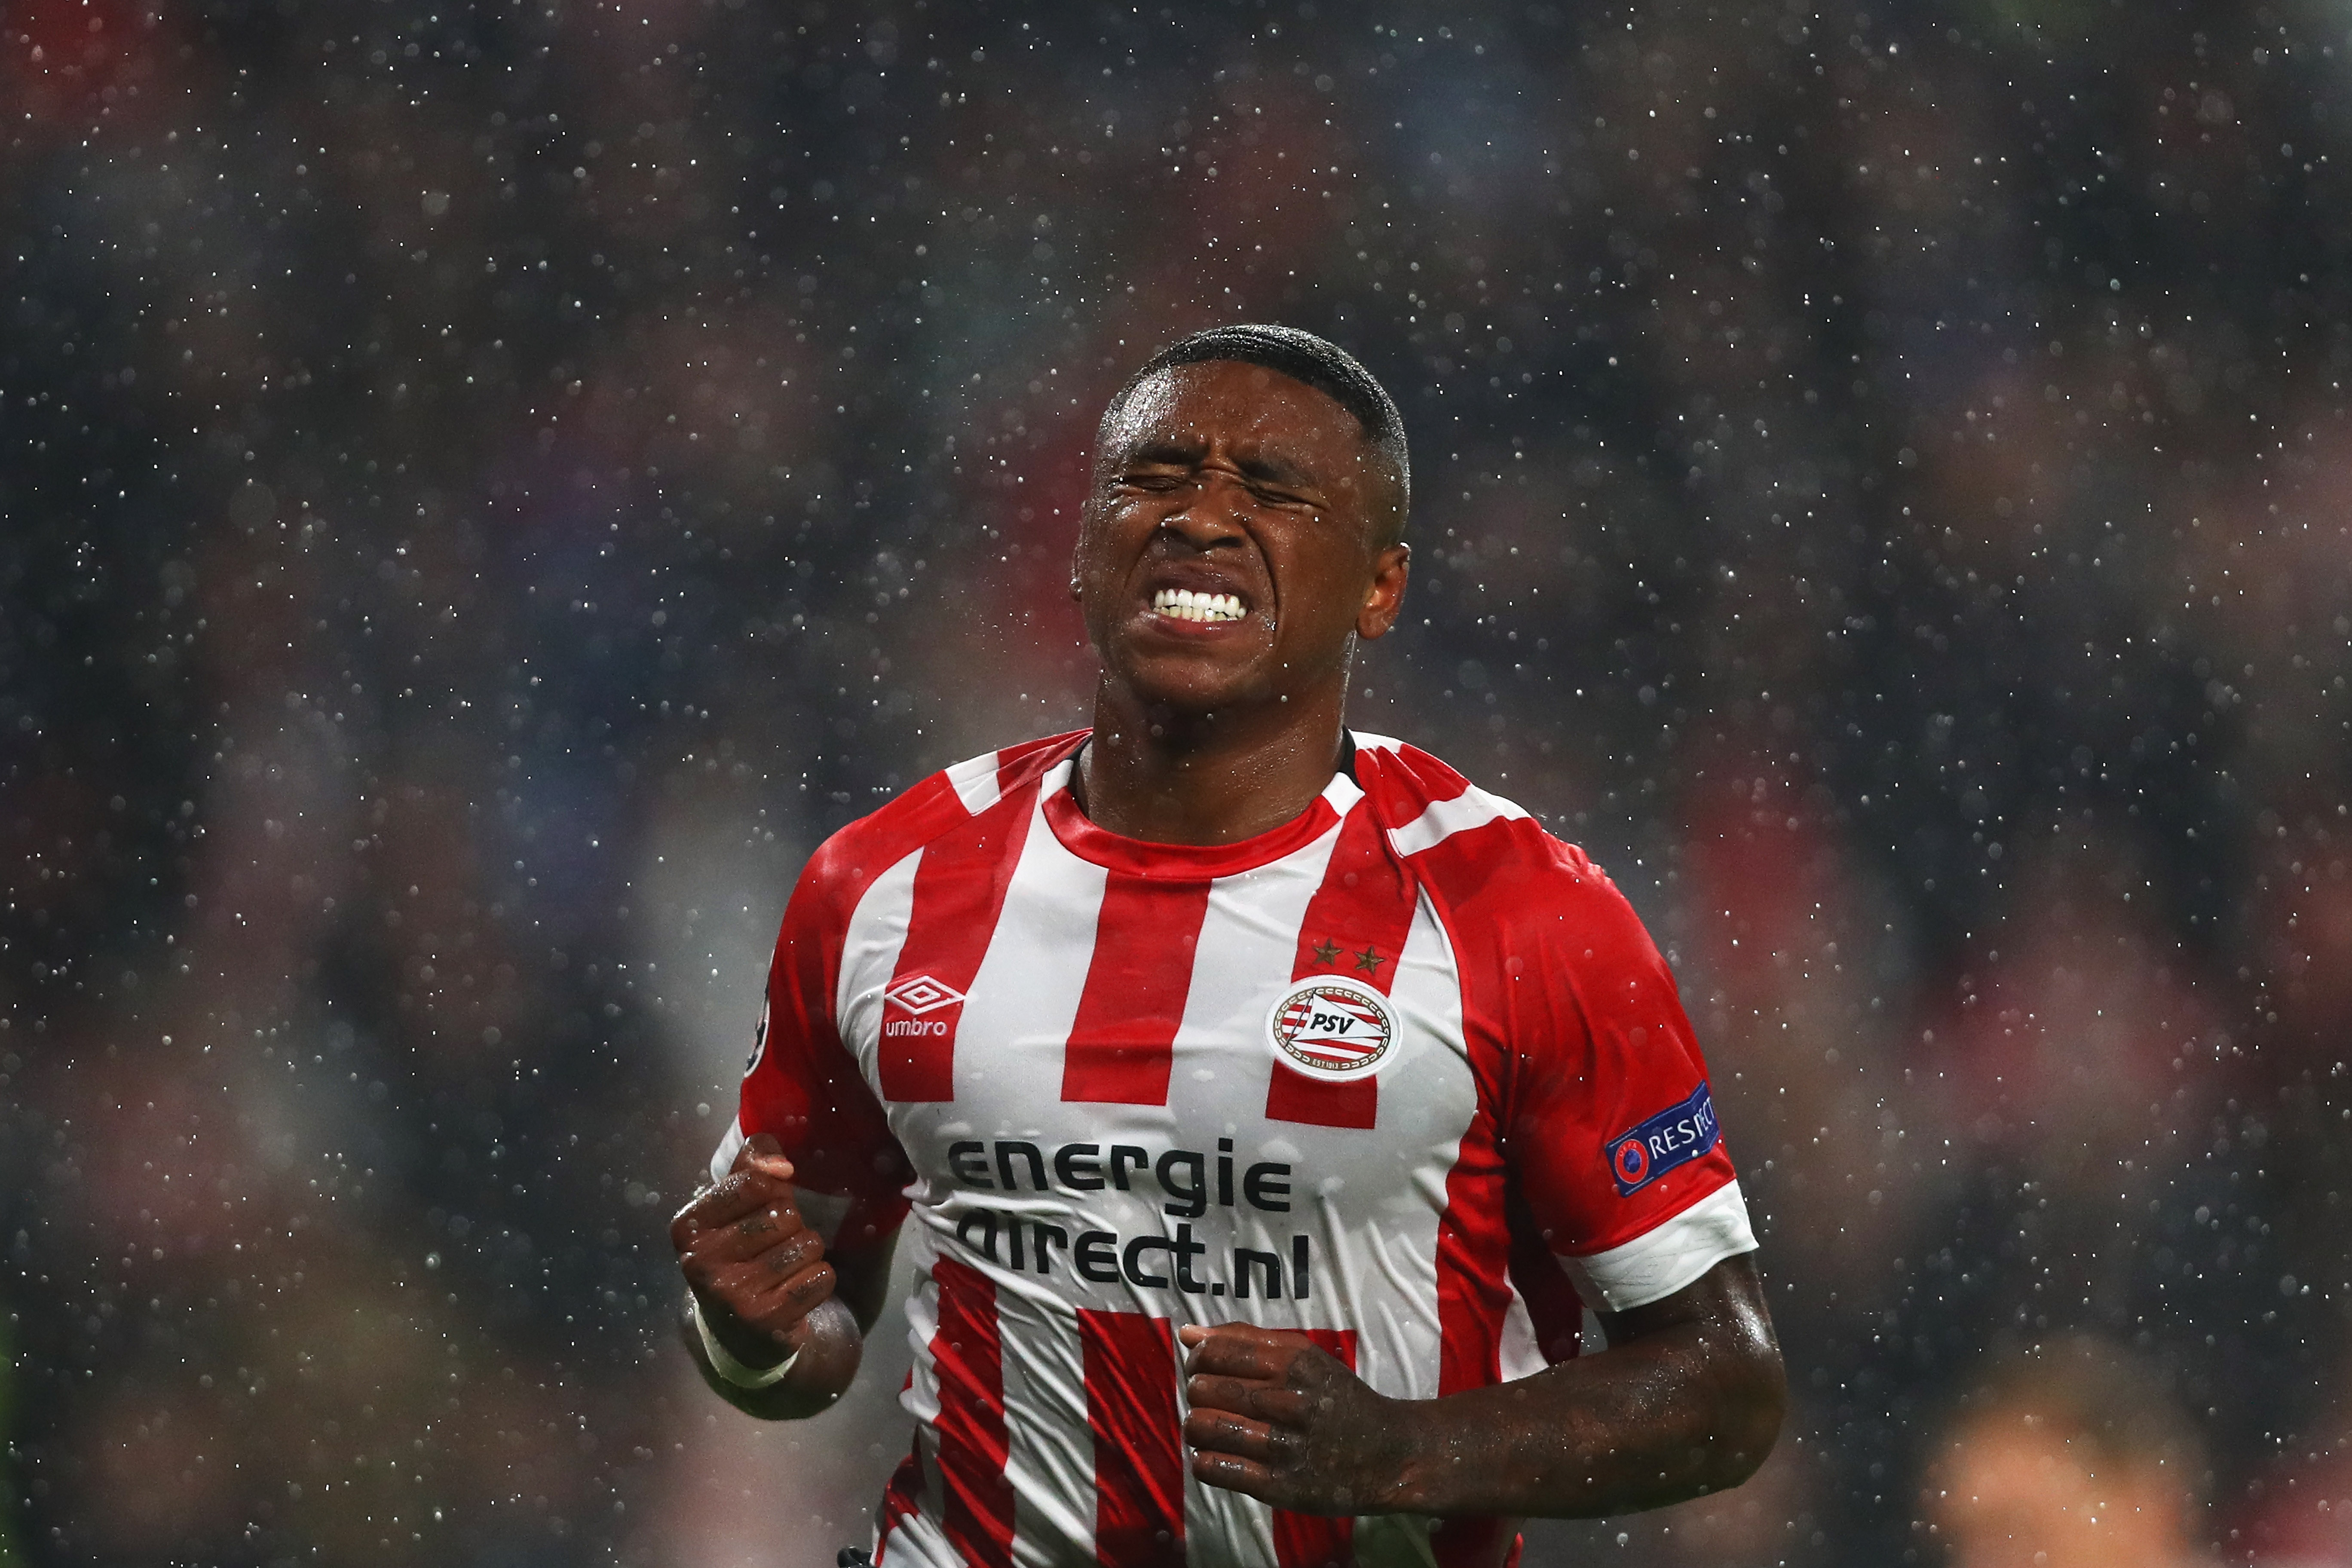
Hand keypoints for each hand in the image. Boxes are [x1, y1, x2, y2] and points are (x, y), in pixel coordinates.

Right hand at [669, 1133, 836, 1369]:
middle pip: (785, 1215)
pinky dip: (819, 1279)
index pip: (754, 1183)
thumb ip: (753, 1163)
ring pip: (807, 1244)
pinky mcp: (765, 1322)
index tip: (762, 1208)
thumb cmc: (740, 1249)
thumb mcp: (734, 1201)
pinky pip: (822, 1277)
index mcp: (688, 1227)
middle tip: (771, 1246)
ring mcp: (731, 1296)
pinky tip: (795, 1289)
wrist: (737, 1329)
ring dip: (807, 1253)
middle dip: (791, 1225)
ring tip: (783, 1269)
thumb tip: (780, 1165)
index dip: (773, 1191)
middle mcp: (701, 1263)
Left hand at [1179, 1324, 1412, 1514]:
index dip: (1197, 1360)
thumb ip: (1245, 1339)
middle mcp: (1288, 1403)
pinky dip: (1204, 1460)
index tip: (1204, 1368)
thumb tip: (1187, 1333)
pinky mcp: (1279, 1487)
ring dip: (1195, 1427)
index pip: (1214, 1353)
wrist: (1388, 1454)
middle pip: (1204, 1389)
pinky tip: (1215, 1454)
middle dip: (1196, 1392)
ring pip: (1205, 1428)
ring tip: (1207, 1427)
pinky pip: (1216, 1469)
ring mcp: (1283, 1447)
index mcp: (1292, 1364)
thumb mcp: (1304, 1356)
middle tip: (1208, 1398)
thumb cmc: (1337, 1398)